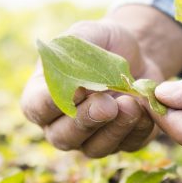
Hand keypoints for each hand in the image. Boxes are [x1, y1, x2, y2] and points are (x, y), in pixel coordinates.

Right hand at [21, 19, 162, 157]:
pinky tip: (145, 107)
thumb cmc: (102, 43)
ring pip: (95, 148)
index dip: (52, 103)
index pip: (36, 108)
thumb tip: (75, 82)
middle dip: (86, 120)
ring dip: (114, 129)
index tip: (75, 89)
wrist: (137, 53)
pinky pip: (128, 145)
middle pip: (63, 137)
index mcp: (43, 96)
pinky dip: (138, 128)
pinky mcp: (123, 142)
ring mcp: (91, 138)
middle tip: (107, 104)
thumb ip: (74, 52)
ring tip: (130, 104)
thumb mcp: (87, 34)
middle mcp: (62, 124)